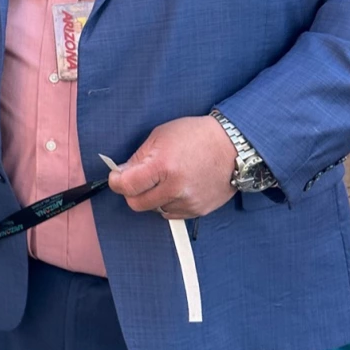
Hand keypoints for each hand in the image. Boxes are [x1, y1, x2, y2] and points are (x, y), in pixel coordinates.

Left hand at [106, 115, 237, 219]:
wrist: (233, 146)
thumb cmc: (196, 135)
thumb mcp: (160, 136)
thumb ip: (138, 157)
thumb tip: (121, 173)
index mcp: (163, 166)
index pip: (127, 186)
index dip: (116, 181)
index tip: (116, 177)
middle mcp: (176, 188)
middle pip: (137, 204)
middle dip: (132, 192)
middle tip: (138, 180)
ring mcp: (188, 202)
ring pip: (154, 209)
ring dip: (152, 198)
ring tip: (165, 179)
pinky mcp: (198, 211)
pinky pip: (172, 214)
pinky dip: (168, 203)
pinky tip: (177, 187)